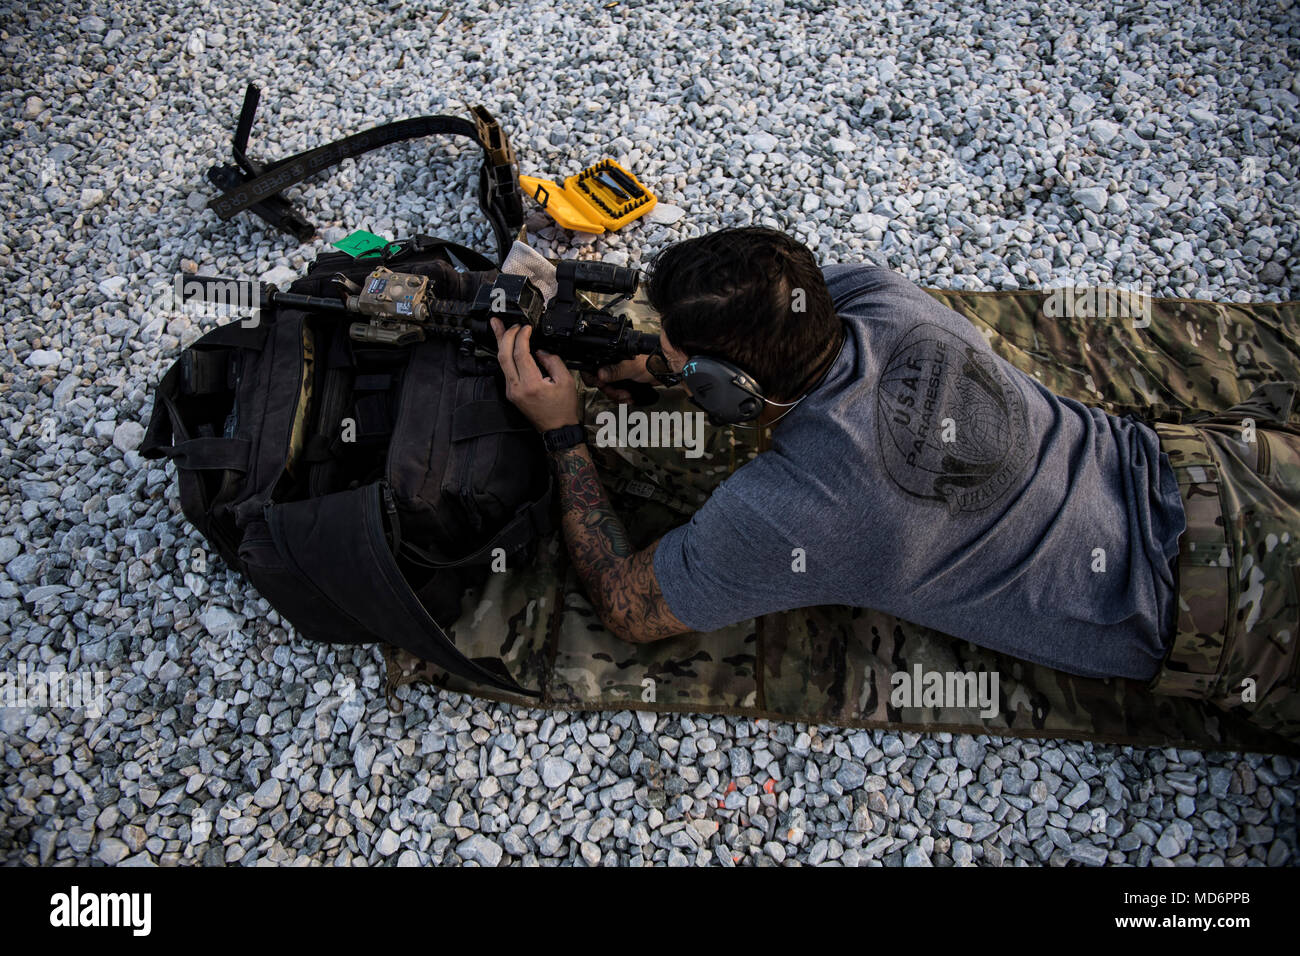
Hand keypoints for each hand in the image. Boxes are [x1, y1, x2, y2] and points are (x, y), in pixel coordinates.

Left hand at [491, 318, 580, 432]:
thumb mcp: (566, 381)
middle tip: (512, 323)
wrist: (557, 429)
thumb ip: (552, 361)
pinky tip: (505, 344)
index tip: (528, 328)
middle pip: (503, 355)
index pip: (520, 353)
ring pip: (500, 361)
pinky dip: (505, 354)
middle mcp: (516, 388)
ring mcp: (511, 391)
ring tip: (496, 325)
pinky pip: (505, 369)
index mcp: (531, 384)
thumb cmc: (563, 408)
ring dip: (499, 342)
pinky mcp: (511, 392)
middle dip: (506, 335)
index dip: (522, 336)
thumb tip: (539, 350)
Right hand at [580, 355, 657, 402]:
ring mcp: (620, 375)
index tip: (600, 385)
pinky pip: (619, 393)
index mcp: (612, 358)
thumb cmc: (651, 362)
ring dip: (618, 396)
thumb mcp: (631, 367)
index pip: (594, 368)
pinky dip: (624, 397)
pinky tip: (630, 397)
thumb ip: (614, 371)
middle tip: (620, 393)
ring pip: (610, 390)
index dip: (595, 378)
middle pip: (602, 383)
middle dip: (611, 391)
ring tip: (627, 395)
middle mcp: (614, 366)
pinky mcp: (626, 382)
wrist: (665, 369)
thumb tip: (600, 374)